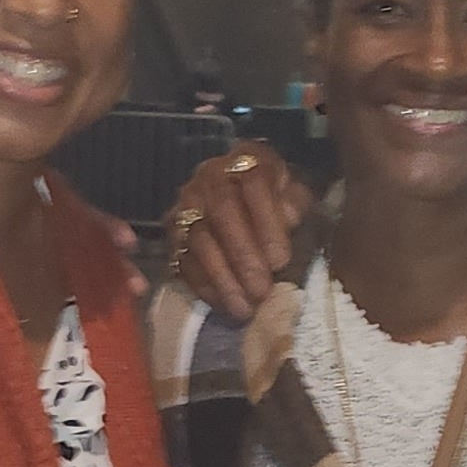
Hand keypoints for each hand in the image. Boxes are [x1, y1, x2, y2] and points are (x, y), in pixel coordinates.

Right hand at [168, 148, 314, 322]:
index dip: (267, 222)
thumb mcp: (295, 194)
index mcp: (246, 158)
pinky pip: (183, 259)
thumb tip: (287, 218)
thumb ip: (295, 203)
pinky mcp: (172, 232)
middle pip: (222, 210)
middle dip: (243, 255)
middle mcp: (210, 175)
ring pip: (199, 239)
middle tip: (262, 290)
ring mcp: (186, 203)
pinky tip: (225, 304)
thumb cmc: (277, 200)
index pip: (254, 182)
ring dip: (223, 277)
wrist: (243, 197)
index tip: (281, 260)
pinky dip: (204, 285)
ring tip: (245, 307)